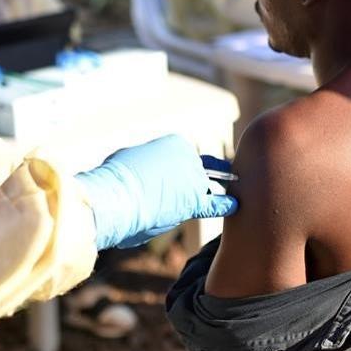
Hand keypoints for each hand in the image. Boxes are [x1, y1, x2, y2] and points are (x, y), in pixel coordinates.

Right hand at [76, 135, 238, 249]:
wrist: (115, 197)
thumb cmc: (115, 178)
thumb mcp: (131, 160)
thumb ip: (147, 165)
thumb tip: (148, 179)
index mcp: (175, 144)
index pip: (183, 161)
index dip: (175, 172)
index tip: (167, 179)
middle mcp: (189, 158)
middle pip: (195, 175)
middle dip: (185, 185)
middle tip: (171, 195)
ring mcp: (195, 179)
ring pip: (201, 192)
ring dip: (194, 200)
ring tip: (183, 205)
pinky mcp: (194, 203)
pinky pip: (216, 204)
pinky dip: (225, 206)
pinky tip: (235, 207)